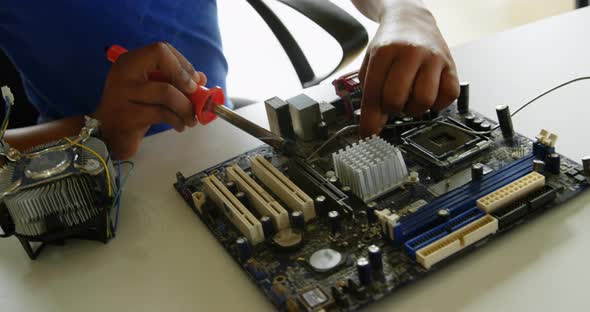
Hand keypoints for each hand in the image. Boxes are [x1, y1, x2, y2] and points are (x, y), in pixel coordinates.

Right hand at [95, 42, 206, 158]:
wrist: (107, 135)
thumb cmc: (134, 110)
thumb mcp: (154, 92)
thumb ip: (174, 81)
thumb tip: (200, 77)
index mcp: (129, 62)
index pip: (160, 49)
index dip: (182, 63)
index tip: (194, 82)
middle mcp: (123, 72)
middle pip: (161, 59)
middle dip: (185, 78)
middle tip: (196, 98)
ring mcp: (122, 93)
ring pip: (167, 91)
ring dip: (186, 107)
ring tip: (190, 119)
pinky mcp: (127, 116)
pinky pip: (162, 113)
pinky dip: (177, 120)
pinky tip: (179, 125)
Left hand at [359, 3, 459, 136]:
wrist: (411, 19)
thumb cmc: (390, 44)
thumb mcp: (371, 63)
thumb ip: (370, 93)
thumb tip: (373, 127)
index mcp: (384, 51)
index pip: (373, 94)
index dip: (369, 119)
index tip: (368, 134)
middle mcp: (411, 53)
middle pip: (397, 100)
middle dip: (391, 110)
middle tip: (392, 104)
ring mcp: (434, 59)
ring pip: (424, 101)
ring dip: (414, 109)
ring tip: (410, 97)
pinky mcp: (451, 65)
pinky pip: (448, 97)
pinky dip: (437, 104)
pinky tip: (428, 94)